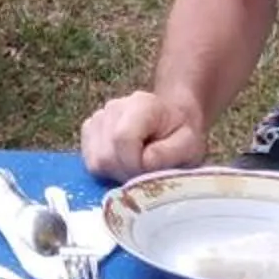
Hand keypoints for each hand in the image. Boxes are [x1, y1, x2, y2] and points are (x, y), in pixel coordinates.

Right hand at [80, 90, 208, 180]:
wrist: (172, 120)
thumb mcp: (189, 145)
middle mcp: (113, 107)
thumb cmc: (181, 134)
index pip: (122, 139)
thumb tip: (143, 163)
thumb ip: (168, 154)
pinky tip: (124, 163)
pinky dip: (106, 170)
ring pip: (96, 161)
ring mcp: (98, 117)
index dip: (134, 165)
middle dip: (126, 173)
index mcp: (141, 105)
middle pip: (106, 155)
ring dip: (116, 173)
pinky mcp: (89, 130)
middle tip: (146, 173)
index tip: (150, 173)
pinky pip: (90, 161)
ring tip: (137, 167)